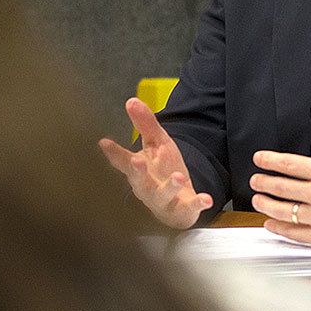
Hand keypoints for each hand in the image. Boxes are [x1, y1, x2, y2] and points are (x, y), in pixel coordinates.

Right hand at [99, 98, 214, 228]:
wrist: (177, 206)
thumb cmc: (162, 173)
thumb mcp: (157, 145)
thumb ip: (145, 124)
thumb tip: (131, 100)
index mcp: (139, 171)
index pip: (123, 161)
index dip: (114, 152)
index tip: (104, 142)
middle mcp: (147, 188)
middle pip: (139, 181)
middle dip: (137, 172)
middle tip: (136, 161)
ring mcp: (164, 201)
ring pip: (163, 195)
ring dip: (170, 186)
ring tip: (177, 177)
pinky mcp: (182, 210)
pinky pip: (190, 207)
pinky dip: (197, 203)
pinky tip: (206, 198)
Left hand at [248, 102, 310, 247]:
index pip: (288, 164)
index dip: (268, 161)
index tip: (259, 159)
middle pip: (281, 187)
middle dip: (262, 183)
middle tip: (255, 181)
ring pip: (283, 211)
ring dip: (265, 204)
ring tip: (258, 200)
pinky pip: (295, 233)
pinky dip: (279, 227)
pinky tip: (271, 222)